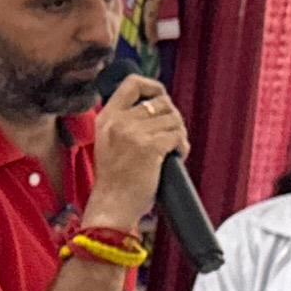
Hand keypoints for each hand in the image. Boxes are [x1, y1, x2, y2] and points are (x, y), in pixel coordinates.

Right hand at [87, 74, 187, 232]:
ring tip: (173, 150)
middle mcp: (118, 121)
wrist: (111, 206)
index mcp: (107, 118)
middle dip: (173, 117)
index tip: (161, 100)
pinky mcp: (149, 147)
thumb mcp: (110, 142)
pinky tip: (176, 157)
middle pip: (161, 102)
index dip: (153, 87)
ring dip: (180, 134)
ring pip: (173, 119)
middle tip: (171, 135)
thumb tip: (159, 105)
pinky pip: (177, 136)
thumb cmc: (115, 180)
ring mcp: (133, 133)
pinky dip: (183, 147)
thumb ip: (126, 122)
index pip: (133, 83)